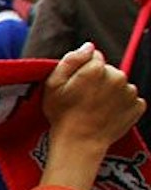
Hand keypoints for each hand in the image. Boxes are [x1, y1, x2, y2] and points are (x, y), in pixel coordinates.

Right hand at [39, 44, 144, 189]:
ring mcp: (130, 92)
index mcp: (96, 69)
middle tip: (84, 98)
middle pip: (109, 70)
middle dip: (99, 80)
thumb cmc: (62, 115)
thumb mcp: (53, 84)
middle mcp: (118, 77)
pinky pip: (130, 99)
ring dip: (110, 92)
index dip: (83, 70)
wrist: (79, 143)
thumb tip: (89, 46)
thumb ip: (70, 60)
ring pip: (120, 85)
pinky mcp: (137, 106)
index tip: (76, 84)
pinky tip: (107, 113)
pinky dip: (121, 104)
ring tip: (96, 108)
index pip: (94, 57)